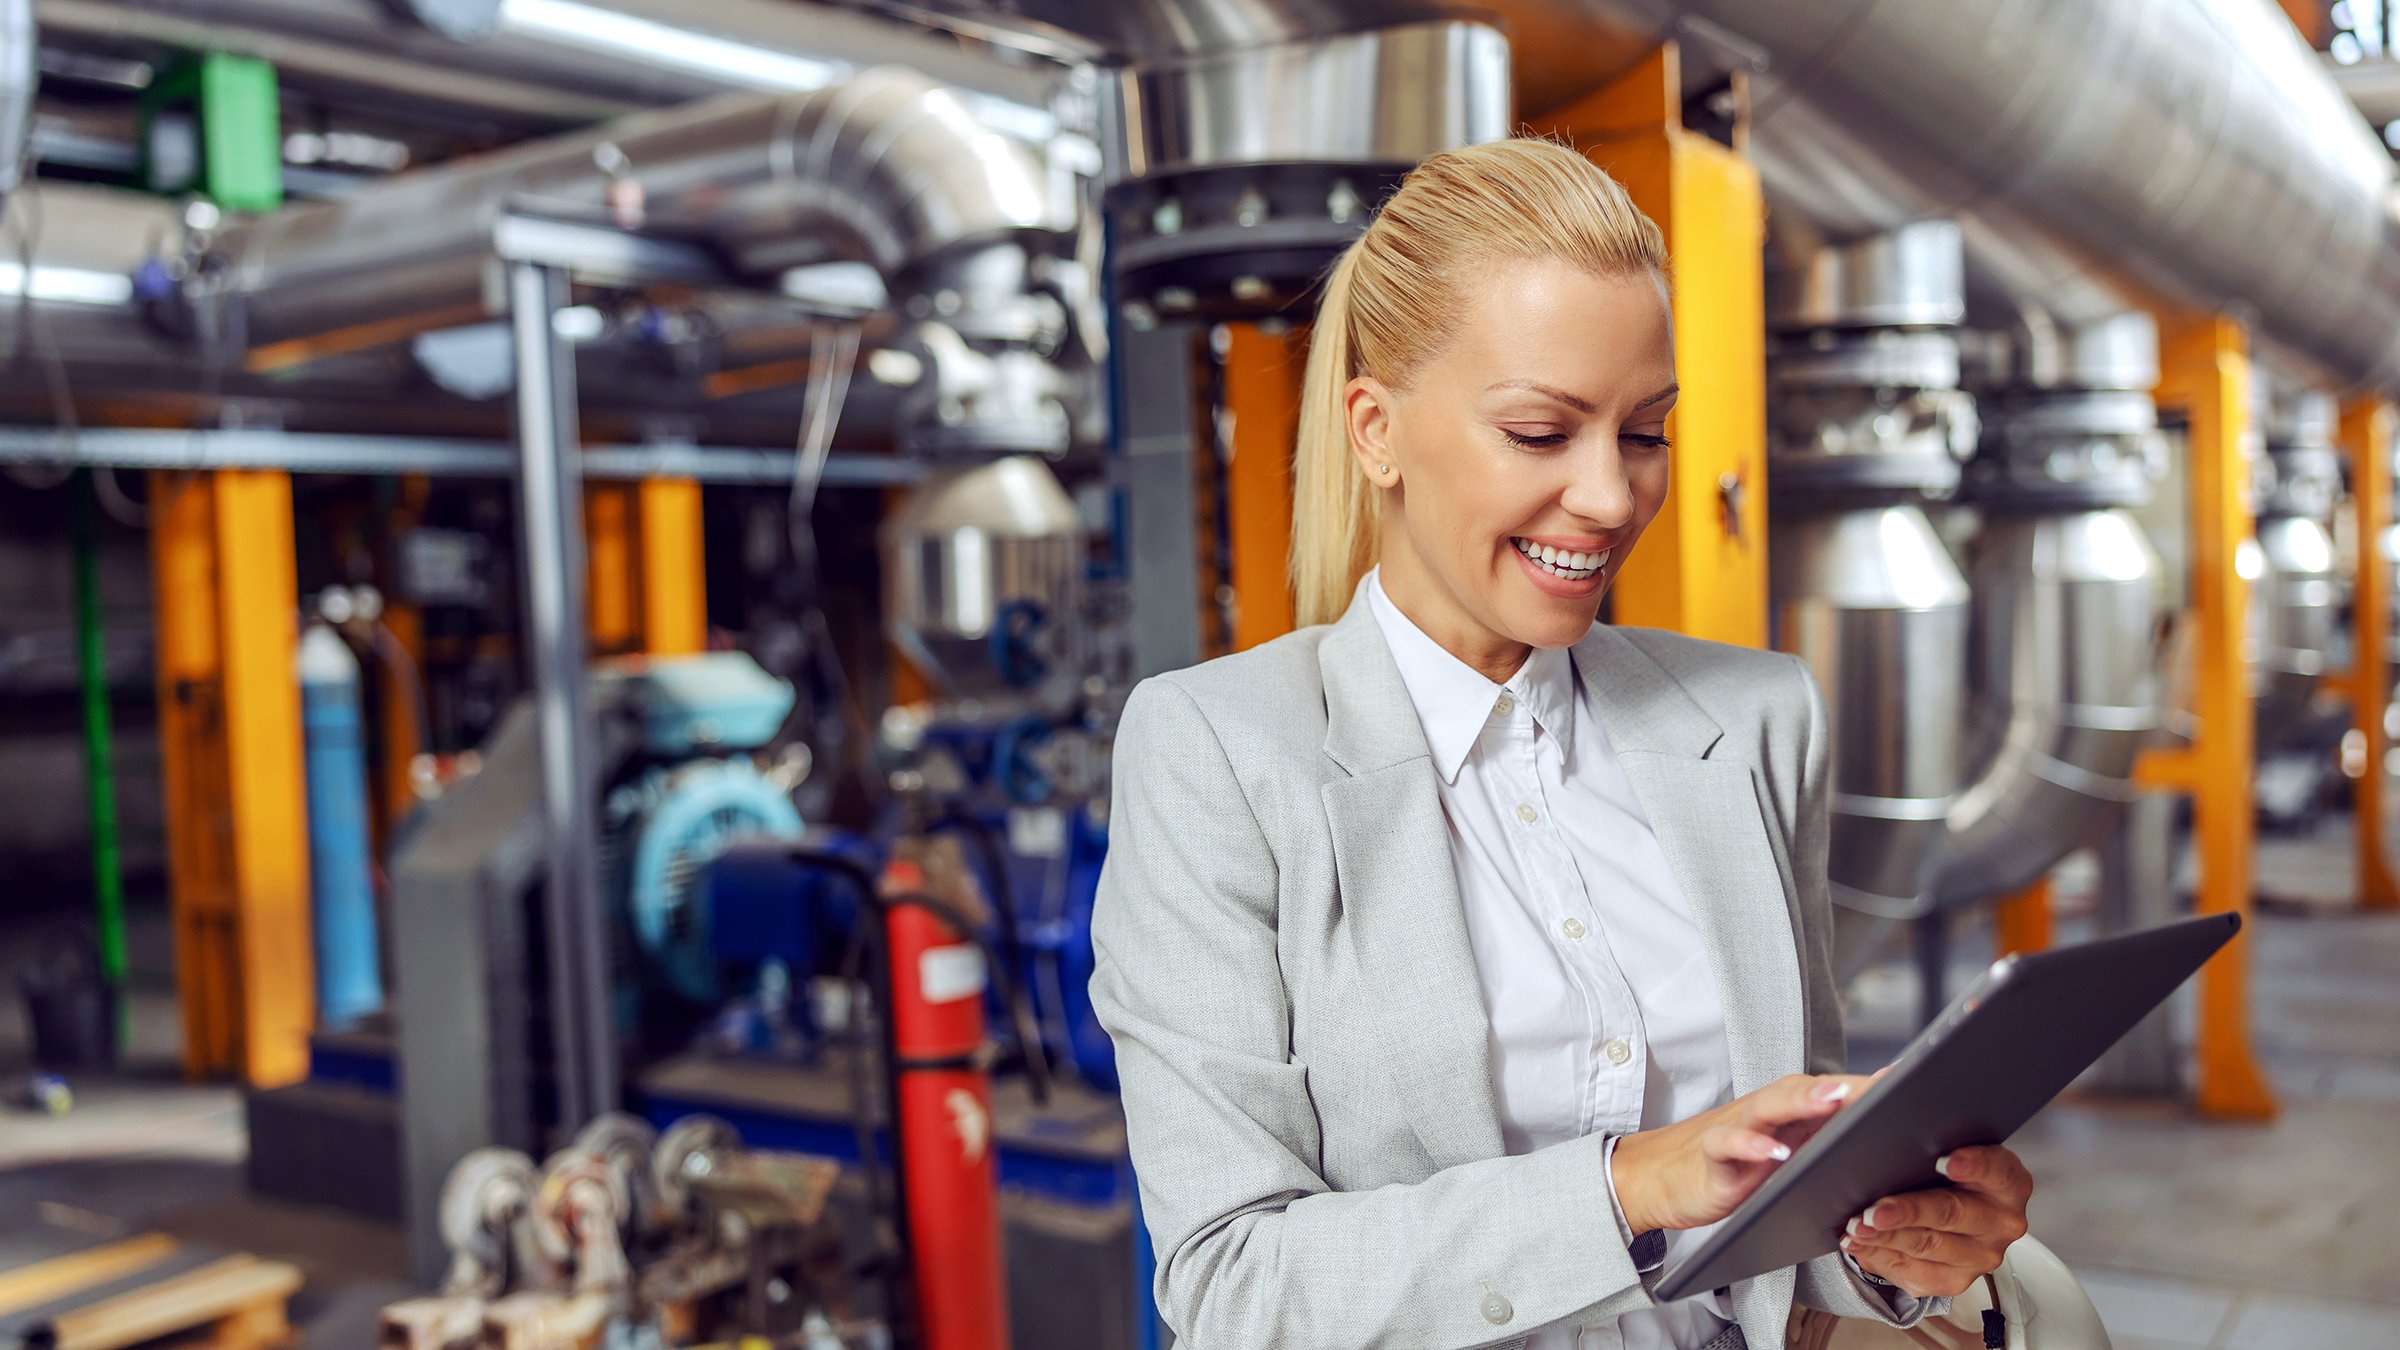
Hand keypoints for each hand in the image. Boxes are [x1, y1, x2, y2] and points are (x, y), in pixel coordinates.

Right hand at [1611, 1073, 1877, 1234]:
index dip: (1870, 1088)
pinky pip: (1729, 1144)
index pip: (1834, 1094)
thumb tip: (1884, 1150)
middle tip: (1883, 1084)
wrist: (1661, 1178)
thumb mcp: (1785, 1160)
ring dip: (1803, 1101)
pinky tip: (1772, 1153)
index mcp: (1790, 1115)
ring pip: (1771, 1106)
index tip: (1912, 1082)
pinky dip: (1751, 1146)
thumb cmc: (1730, 1168)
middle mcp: (1766, 1114)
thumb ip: (1823, 1147)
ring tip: (1835, 1100)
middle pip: (1806, 1090)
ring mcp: (1737, 1129)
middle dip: (1845, 1086)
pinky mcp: (1711, 1155)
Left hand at [1839, 1144, 2032, 1298]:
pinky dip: (1881, 1255)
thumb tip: (1856, 1109)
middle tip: (1875, 1209)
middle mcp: (2001, 1220)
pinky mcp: (1955, 1279)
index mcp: (2007, 1181)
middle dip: (1909, 1211)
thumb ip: (1918, 1126)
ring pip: (1929, 1245)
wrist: (1945, 1216)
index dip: (1974, 1164)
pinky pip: (1915, 1272)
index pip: (1997, 1170)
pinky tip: (1860, 1243)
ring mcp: (1980, 1255)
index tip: (1946, 1161)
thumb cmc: (1939, 1172)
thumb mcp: (1938, 1144)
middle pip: (1952, 1212)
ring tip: (1858, 1226)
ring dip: (1887, 1237)